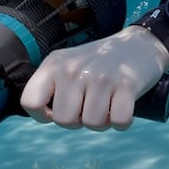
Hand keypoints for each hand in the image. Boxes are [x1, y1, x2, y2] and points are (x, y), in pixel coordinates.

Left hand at [21, 26, 168, 130]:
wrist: (137, 44)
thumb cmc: (97, 63)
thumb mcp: (67, 64)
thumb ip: (50, 86)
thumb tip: (46, 116)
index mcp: (54, 65)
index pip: (30, 102)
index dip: (42, 115)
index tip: (57, 110)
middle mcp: (74, 69)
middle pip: (64, 120)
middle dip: (78, 121)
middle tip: (89, 106)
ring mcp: (100, 77)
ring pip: (92, 124)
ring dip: (102, 121)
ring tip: (107, 104)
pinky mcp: (126, 85)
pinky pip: (119, 122)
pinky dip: (122, 122)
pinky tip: (122, 107)